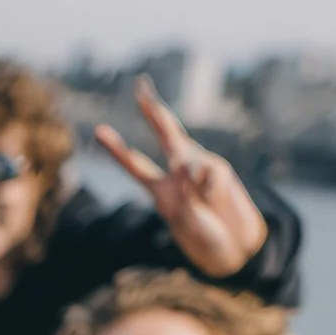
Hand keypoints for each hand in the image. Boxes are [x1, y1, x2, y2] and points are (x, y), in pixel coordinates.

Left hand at [95, 77, 269, 278]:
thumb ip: (184, 194)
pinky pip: (209, 173)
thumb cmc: (206, 239)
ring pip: (187, 159)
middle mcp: (178, 172)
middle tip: (140, 86)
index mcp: (160, 188)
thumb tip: (187, 167)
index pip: (135, 164)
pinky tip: (216, 201)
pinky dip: (211, 189)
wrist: (237, 248)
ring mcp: (200, 168)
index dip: (117, 148)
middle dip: (153, 111)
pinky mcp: (219, 170)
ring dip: (192, 183)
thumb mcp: (186, 222)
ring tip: (204, 205)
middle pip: (165, 134)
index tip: (98, 129)